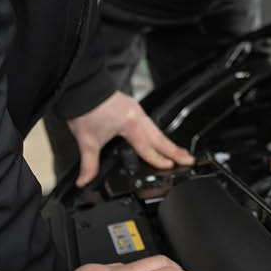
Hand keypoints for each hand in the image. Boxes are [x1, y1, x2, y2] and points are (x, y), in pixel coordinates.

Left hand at [67, 91, 194, 186]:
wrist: (82, 89)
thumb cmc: (85, 110)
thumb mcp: (87, 141)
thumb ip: (89, 165)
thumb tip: (84, 181)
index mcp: (130, 124)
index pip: (147, 147)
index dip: (159, 159)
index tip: (171, 166)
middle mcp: (137, 116)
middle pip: (160, 137)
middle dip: (175, 150)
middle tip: (189, 159)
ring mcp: (136, 110)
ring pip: (156, 129)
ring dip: (167, 142)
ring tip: (178, 152)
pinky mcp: (132, 107)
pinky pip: (150, 123)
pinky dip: (156, 133)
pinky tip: (157, 139)